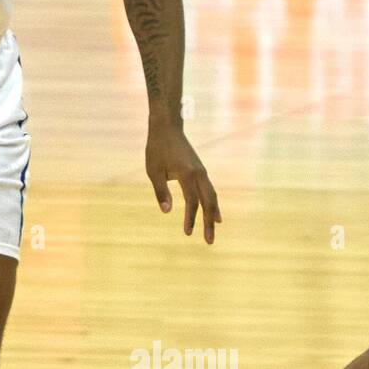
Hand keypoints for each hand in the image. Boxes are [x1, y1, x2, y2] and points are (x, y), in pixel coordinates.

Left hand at [145, 119, 221, 243]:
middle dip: (209, 222)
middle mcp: (199, 174)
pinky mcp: (200, 170)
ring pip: (212, 196)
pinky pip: (209, 189)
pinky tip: (213, 211)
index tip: (188, 233)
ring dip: (213, 213)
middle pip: (208, 202)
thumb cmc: (157, 148)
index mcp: (188, 174)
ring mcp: (202, 171)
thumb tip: (167, 212)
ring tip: (215, 228)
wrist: (167, 127)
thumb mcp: (153, 170)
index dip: (190, 219)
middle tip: (209, 241)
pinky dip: (212, 202)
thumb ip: (161, 191)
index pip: (192, 202)